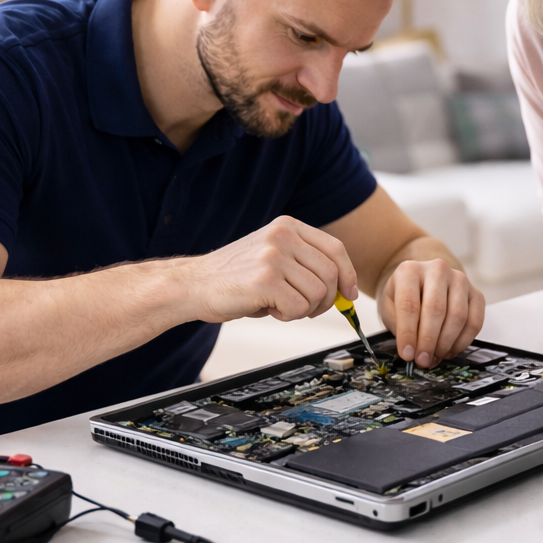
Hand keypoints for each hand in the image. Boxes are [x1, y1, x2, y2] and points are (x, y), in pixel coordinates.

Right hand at [181, 217, 357, 322]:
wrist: (194, 285)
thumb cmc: (235, 278)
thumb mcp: (274, 258)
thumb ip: (306, 265)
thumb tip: (345, 290)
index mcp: (287, 226)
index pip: (335, 248)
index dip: (347, 275)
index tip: (348, 294)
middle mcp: (282, 236)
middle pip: (331, 274)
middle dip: (325, 300)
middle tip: (304, 308)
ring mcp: (273, 256)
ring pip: (318, 294)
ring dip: (303, 309)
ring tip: (278, 304)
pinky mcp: (265, 280)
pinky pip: (298, 308)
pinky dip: (288, 316)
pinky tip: (268, 308)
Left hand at [380, 259, 484, 367]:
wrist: (421, 284)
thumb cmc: (404, 298)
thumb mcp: (391, 308)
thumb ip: (400, 327)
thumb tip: (413, 352)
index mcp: (410, 270)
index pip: (409, 304)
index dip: (408, 333)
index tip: (407, 355)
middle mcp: (438, 270)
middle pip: (436, 309)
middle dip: (428, 341)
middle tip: (422, 360)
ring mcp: (460, 280)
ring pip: (458, 316)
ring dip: (445, 343)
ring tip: (434, 357)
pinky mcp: (476, 293)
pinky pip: (475, 321)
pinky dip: (463, 342)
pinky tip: (449, 350)